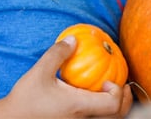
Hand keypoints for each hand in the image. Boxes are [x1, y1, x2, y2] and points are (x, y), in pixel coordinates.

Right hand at [1, 35, 132, 117]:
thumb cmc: (26, 98)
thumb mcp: (40, 71)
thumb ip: (58, 53)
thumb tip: (74, 39)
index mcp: (78, 107)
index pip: (112, 104)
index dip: (117, 91)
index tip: (109, 80)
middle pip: (117, 116)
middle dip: (125, 101)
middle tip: (124, 86)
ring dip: (116, 109)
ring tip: (113, 93)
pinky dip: (104, 114)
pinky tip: (96, 101)